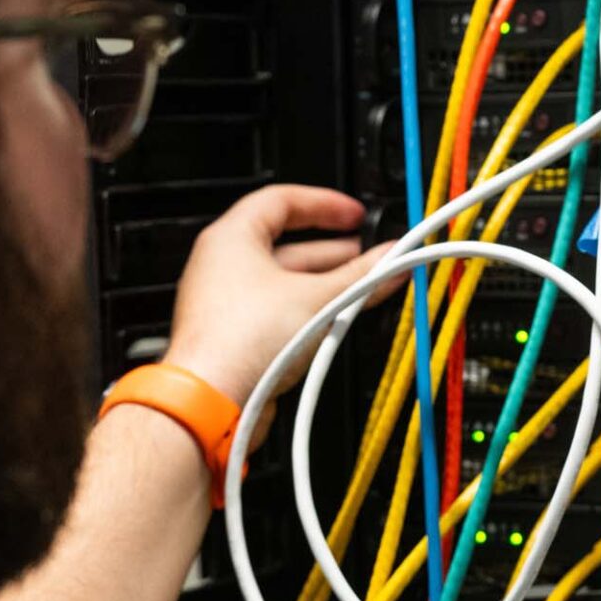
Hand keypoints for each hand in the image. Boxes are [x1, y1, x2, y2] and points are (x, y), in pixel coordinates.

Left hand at [164, 186, 402, 438]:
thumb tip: (389, 261)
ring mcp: (225, 301)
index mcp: (231, 238)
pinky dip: (304, 309)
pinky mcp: (233, 334)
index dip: (324, 204)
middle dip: (332, 249)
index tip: (354, 215)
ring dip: (322, 282)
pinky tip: (332, 320)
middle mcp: (222, 265)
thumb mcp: (317, 299)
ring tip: (358, 288)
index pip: (282, 200)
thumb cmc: (240, 341)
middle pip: (285, 243)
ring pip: (282, 281)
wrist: (212, 400)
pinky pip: (274, 310)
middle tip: (365, 254)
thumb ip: (360, 278)